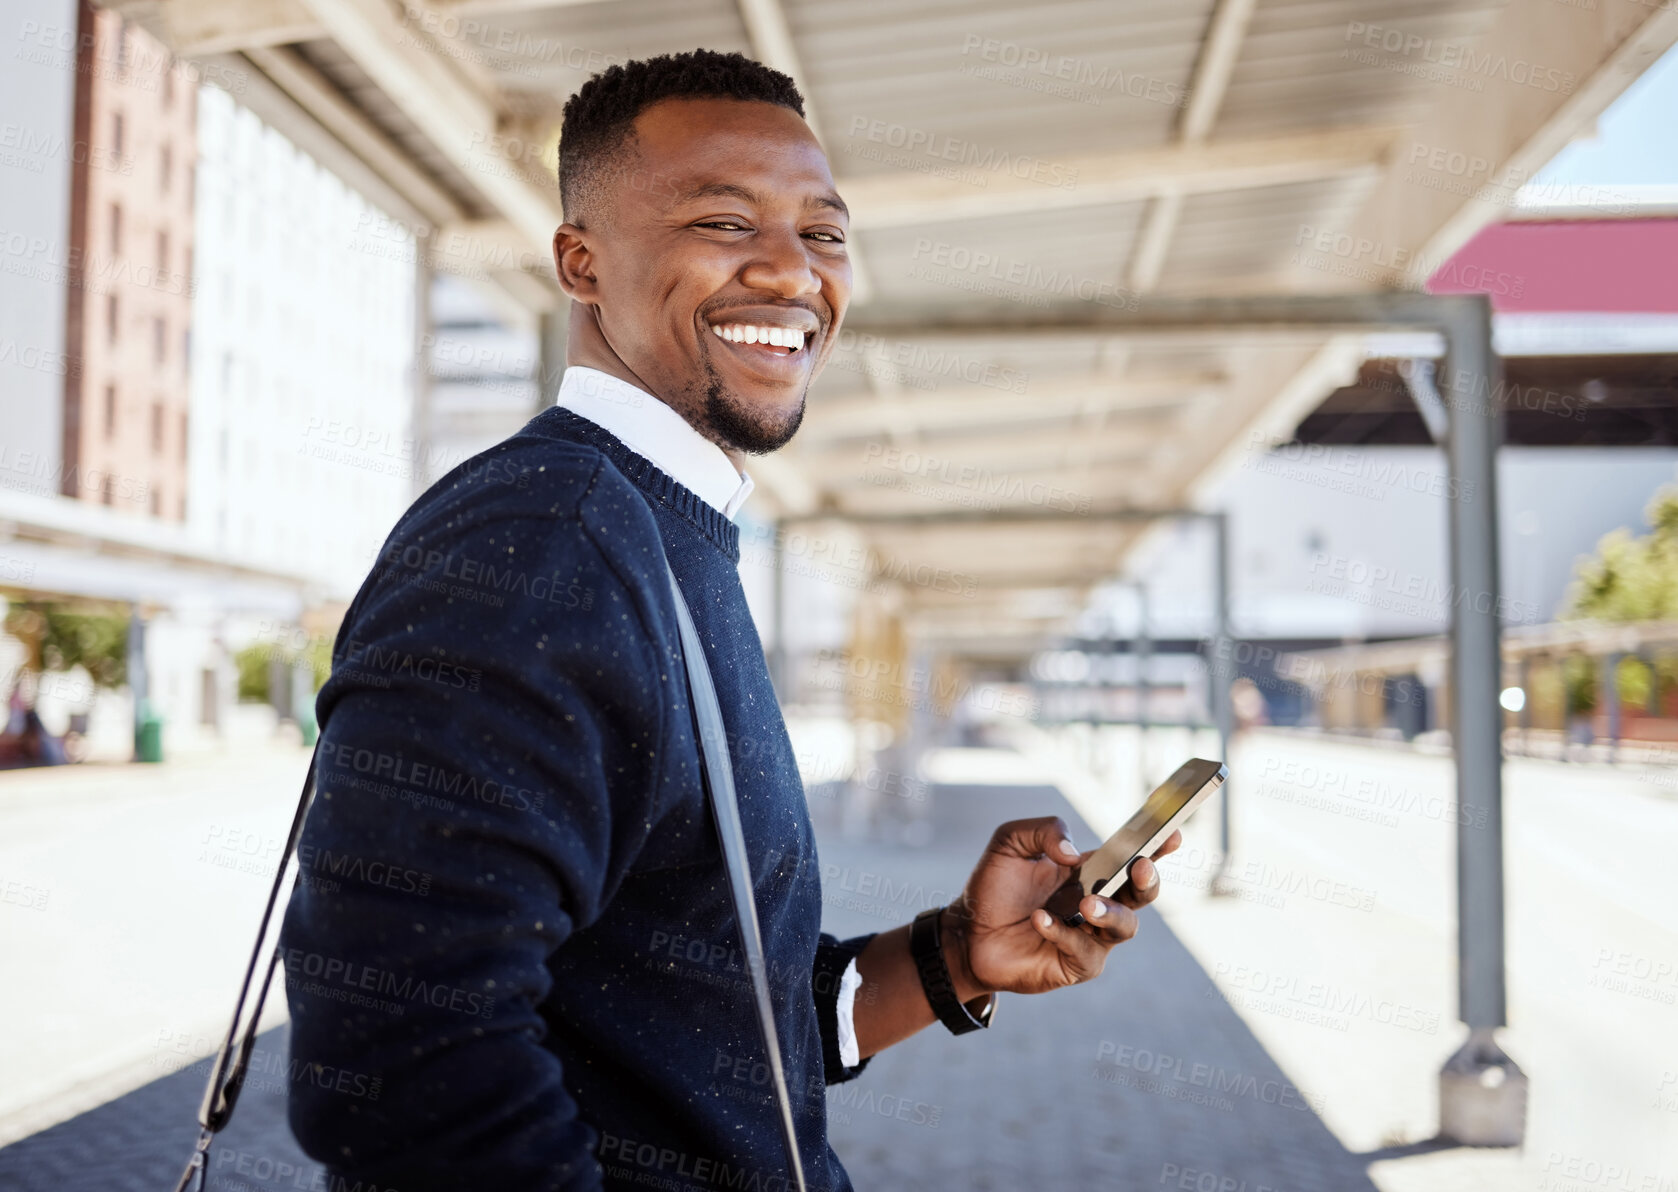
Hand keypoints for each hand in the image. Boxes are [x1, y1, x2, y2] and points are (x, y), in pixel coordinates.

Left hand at [942, 817, 1181, 997]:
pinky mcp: (1077, 965)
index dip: (1157, 845)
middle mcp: (1098, 902)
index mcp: (1090, 870)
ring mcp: (1091, 936)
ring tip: (1085, 903)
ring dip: (1109, 912)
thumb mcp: (1010, 843)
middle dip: (1148, 880)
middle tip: (1140, 866)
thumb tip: (1073, 853)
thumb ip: (1044, 830)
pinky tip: (1039, 920)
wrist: (967, 933)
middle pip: (1142, 893)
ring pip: (1125, 927)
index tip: (1172, 832)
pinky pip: (1086, 951)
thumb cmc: (993, 887)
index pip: (1131, 855)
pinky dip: (1064, 934)